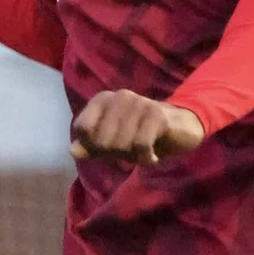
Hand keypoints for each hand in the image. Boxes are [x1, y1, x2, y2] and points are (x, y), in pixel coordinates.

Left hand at [70, 91, 205, 165]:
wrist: (180, 129)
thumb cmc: (140, 134)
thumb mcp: (112, 142)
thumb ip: (91, 146)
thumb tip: (73, 151)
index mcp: (103, 99)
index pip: (82, 128)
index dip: (93, 146)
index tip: (107, 149)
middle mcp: (120, 96)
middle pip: (101, 141)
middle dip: (115, 154)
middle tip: (130, 150)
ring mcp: (139, 103)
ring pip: (121, 144)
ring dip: (132, 157)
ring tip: (143, 151)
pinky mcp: (157, 114)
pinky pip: (141, 145)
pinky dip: (145, 158)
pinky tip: (151, 157)